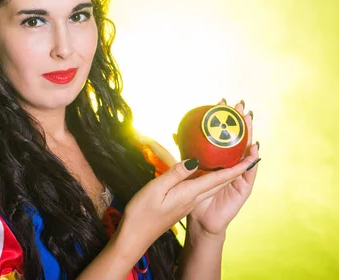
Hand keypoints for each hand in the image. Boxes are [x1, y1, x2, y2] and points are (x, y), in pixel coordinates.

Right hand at [116, 151, 258, 259]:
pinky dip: (212, 174)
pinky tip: (209, 168)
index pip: (219, 178)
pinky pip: (203, 185)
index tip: (251, 154)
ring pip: (213, 182)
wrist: (136, 236)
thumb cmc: (142, 214)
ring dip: (227, 170)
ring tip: (235, 155)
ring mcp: (189, 201)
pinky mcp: (183, 202)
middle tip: (249, 149)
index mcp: (190, 194)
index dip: (236, 166)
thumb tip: (194, 160)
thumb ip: (176, 174)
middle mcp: (194, 197)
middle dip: (237, 166)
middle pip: (221, 179)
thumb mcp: (156, 190)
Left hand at [186, 99, 259, 236]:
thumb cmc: (193, 197)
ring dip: (248, 135)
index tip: (220, 102)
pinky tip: (253, 149)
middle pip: (236, 140)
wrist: (200, 222)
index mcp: (217, 161)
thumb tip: (175, 134)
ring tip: (249, 119)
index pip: (221, 136)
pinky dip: (251, 161)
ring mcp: (237, 176)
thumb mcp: (183, 172)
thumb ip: (182, 154)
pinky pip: (248, 173)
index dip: (223, 120)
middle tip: (239, 105)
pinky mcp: (242, 189)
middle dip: (239, 122)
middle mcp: (229, 166)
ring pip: (244, 152)